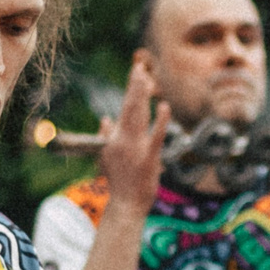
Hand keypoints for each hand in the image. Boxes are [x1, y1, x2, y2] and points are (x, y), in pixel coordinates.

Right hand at [102, 58, 172, 215]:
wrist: (126, 203)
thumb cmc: (118, 181)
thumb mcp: (106, 157)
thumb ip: (106, 136)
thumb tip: (105, 118)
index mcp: (115, 138)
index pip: (125, 107)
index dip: (132, 88)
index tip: (137, 71)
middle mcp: (124, 140)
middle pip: (131, 107)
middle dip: (136, 86)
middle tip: (140, 66)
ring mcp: (136, 148)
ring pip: (140, 117)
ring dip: (143, 97)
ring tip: (147, 79)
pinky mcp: (150, 158)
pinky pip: (156, 136)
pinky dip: (161, 122)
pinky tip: (164, 107)